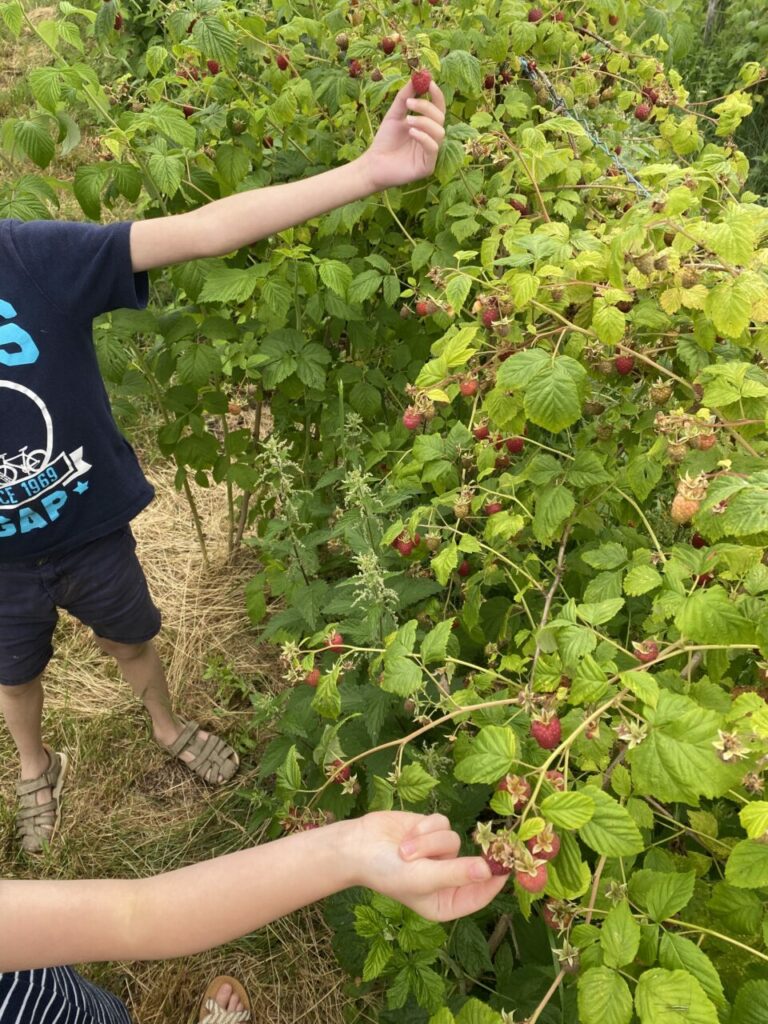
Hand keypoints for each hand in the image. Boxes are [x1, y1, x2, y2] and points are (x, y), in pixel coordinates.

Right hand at [352, 811, 506, 920]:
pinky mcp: (431, 830)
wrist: (358, 846)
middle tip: (492, 845)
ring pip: (454, 839)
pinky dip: (426, 827)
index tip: (510, 864)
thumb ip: (456, 874)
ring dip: (430, 841)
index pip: (481, 894)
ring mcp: (439, 853)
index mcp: (446, 902)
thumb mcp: (423, 878)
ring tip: (406, 849)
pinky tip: (409, 832)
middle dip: (465, 855)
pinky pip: (443, 823)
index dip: (497, 880)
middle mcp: (447, 878)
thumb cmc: (388, 872)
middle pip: (473, 862)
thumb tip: (489, 871)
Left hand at [360, 81, 446, 191]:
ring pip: (439, 132)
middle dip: (426, 108)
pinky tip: (411, 133)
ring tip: (407, 121)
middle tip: (409, 104)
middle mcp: (432, 139)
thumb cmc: (385, 140)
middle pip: (441, 118)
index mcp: (426, 126)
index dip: (437, 95)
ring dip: (424, 122)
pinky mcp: (427, 167)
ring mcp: (431, 153)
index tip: (428, 82)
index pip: (438, 108)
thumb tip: (415, 77)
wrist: (373, 163)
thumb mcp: (394, 115)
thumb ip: (404, 97)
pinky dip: (424, 137)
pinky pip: (433, 148)